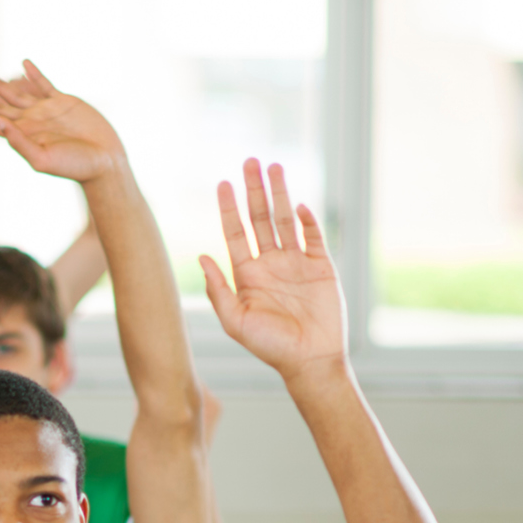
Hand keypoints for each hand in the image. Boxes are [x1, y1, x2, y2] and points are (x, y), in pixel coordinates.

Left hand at [0, 61, 126, 183]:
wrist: (104, 162)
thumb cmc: (74, 167)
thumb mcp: (42, 159)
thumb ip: (20, 142)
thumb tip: (0, 123)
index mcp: (21, 135)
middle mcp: (29, 122)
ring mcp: (45, 111)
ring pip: (14, 92)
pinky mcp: (63, 102)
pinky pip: (44, 84)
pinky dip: (33, 74)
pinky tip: (23, 64)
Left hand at [199, 159, 344, 382]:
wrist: (309, 360)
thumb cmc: (269, 346)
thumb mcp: (235, 320)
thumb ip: (218, 289)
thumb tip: (202, 257)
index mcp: (247, 273)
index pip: (235, 232)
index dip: (228, 208)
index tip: (222, 183)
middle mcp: (270, 263)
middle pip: (260, 218)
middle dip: (254, 190)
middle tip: (250, 162)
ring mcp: (296, 262)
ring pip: (286, 220)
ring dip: (280, 194)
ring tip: (274, 167)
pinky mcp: (321, 266)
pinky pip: (313, 237)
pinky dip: (307, 220)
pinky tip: (299, 205)